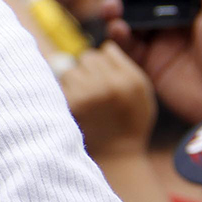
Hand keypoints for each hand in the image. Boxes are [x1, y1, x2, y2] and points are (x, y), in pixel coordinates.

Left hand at [61, 44, 156, 160]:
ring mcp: (88, 94)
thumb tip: (104, 45)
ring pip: (70, 70)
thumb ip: (125, 66)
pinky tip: (75, 107)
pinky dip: (65, 93)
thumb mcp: (141, 94)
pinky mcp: (70, 105)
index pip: (105, 51)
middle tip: (94, 90)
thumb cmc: (129, 123)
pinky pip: (60, 85)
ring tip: (86, 101)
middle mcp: (110, 84)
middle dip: (87, 70)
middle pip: (86, 57)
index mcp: (130, 80)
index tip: (104, 76)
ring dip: (74, 82)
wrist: (116, 156)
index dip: (103, 62)